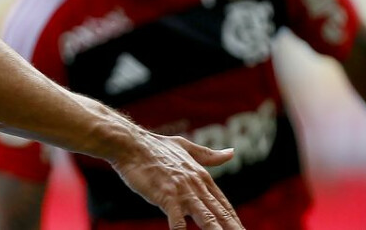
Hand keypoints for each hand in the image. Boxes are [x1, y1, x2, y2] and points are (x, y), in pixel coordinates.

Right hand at [110, 132, 243, 229]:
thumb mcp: (186, 148)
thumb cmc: (154, 146)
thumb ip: (208, 154)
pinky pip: (178, 220)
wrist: (131, 144)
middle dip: (233, 228)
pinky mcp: (167, 196)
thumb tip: (232, 152)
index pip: (222, 203)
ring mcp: (183, 191)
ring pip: (206, 218)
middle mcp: (196, 184)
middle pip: (220, 213)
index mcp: (201, 175)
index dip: (233, 220)